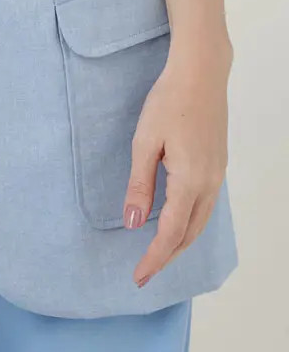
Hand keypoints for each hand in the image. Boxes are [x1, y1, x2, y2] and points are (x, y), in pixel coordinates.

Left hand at [123, 46, 230, 288]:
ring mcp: (217, 175)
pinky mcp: (218, 165)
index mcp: (190, 181)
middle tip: (144, 273)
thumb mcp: (145, 141)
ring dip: (179, 242)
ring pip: (200, 222)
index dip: (154, 258)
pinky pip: (205, 206)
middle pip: (189, 234)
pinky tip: (177, 222)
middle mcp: (209, 184)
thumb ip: (140, 184)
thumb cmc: (168, 101)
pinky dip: (190, 223)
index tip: (138, 278)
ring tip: (158, 254)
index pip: (170, 232)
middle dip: (167, 257)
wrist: (201, 73)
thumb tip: (134, 224)